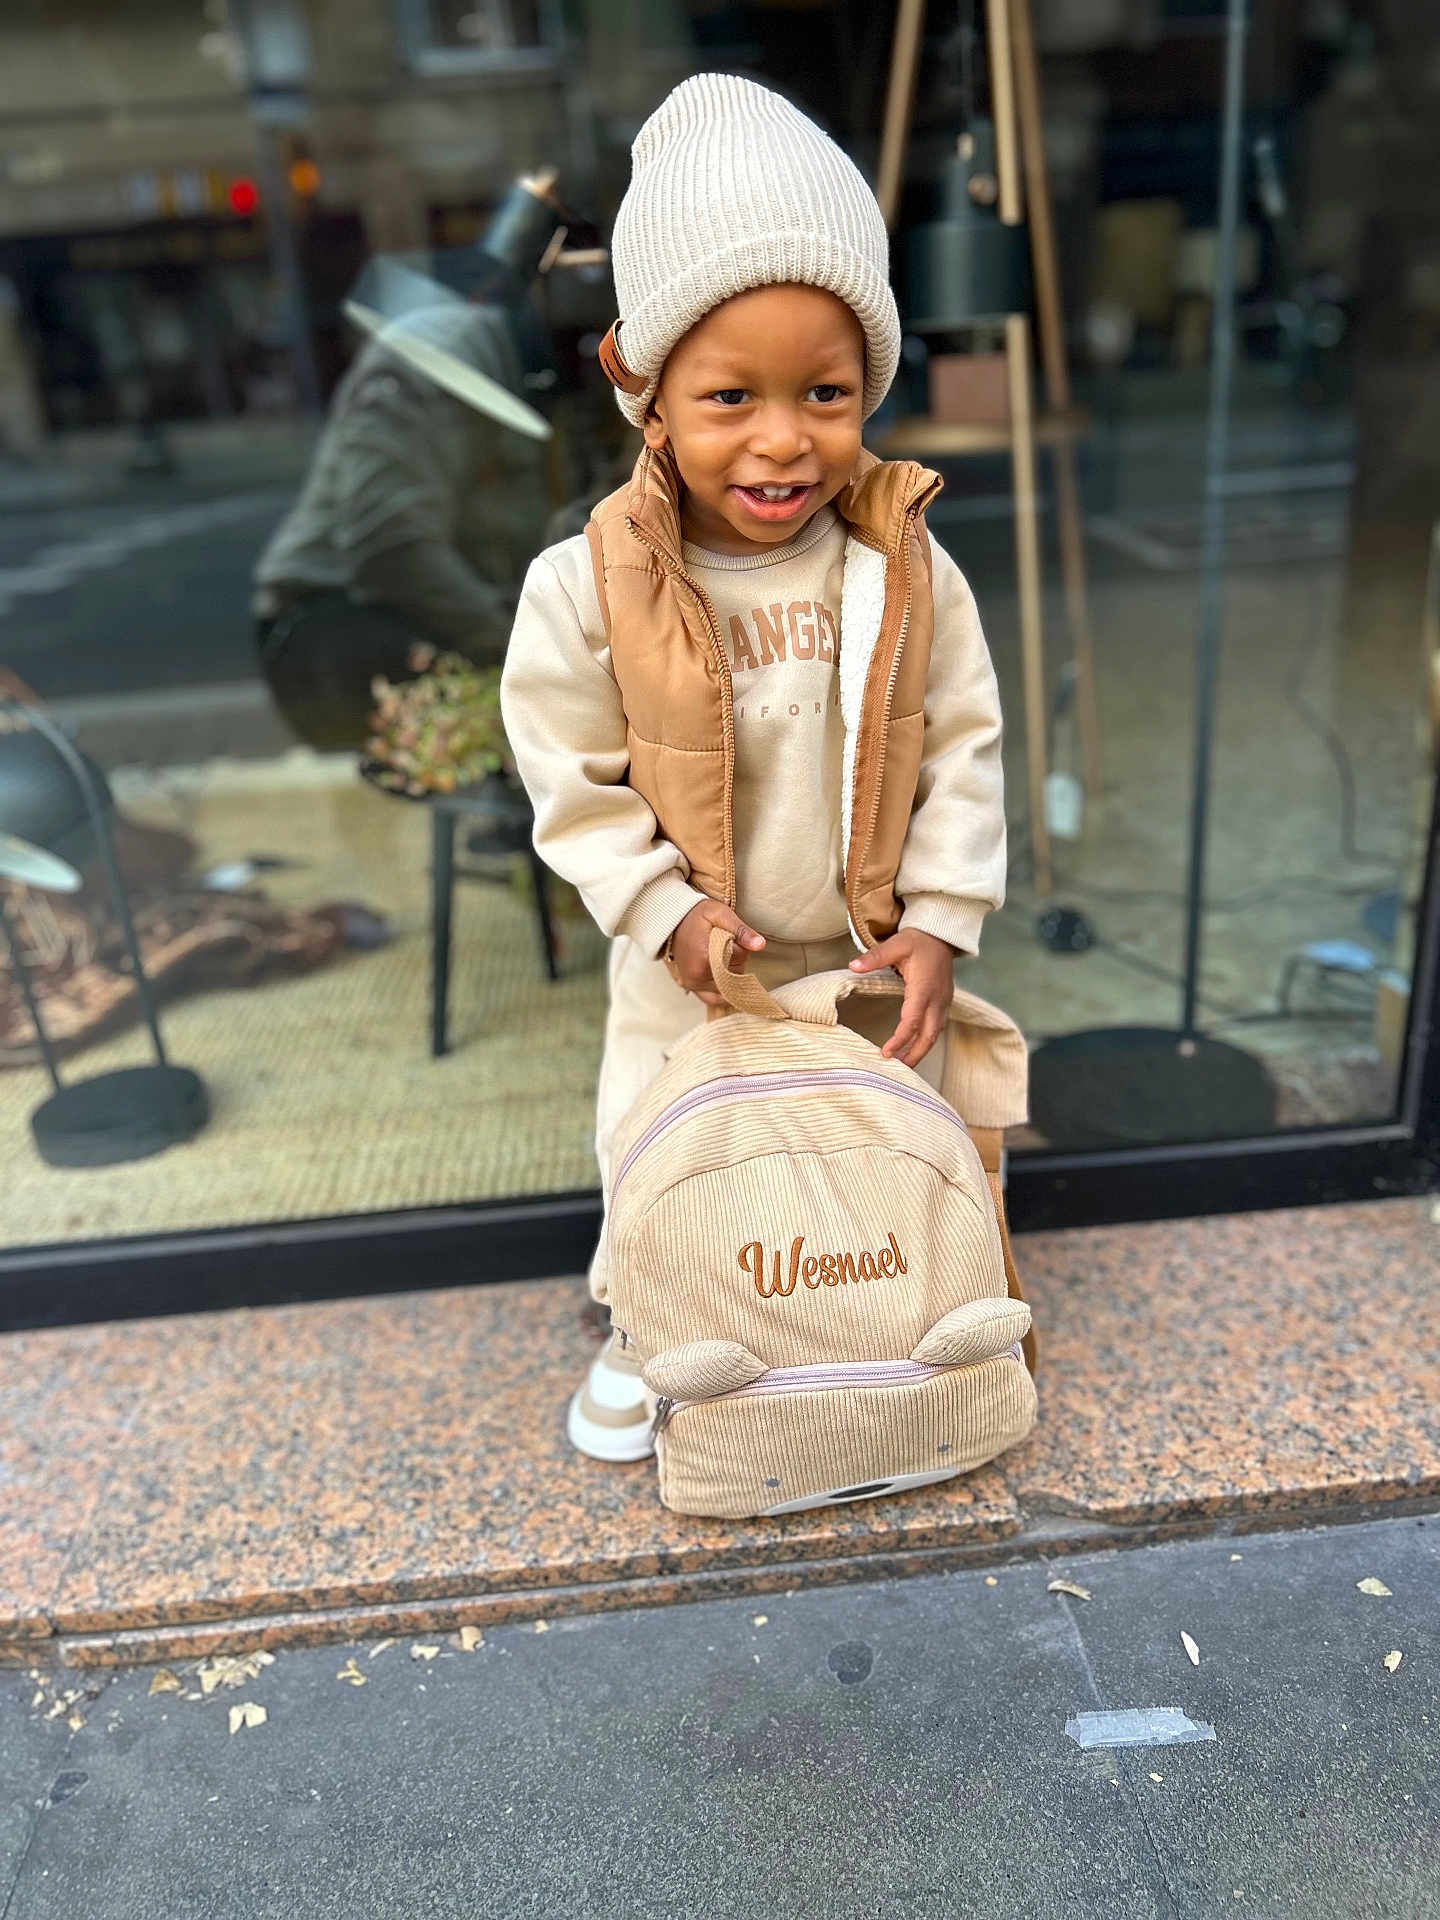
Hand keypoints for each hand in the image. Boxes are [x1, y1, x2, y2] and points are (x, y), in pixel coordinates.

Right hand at [667, 901, 765, 1006]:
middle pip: (734, 975)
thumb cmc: (697, 914)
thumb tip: (760, 945)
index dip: (740, 946)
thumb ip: (741, 930)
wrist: (673, 919)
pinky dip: (723, 990)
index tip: (730, 936)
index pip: (739, 959)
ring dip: (731, 974)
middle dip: (736, 961)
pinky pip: (713, 998)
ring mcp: (693, 984)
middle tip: (725, 944)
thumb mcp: (720, 914)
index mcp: (704, 958)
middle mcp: (697, 976)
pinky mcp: (691, 987)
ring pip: (728, 987)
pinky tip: (725, 976)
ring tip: (720, 955)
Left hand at [849, 928, 954, 1066]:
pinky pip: (936, 1027)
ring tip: (903, 1065)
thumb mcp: (896, 944)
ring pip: (934, 1034)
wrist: (942, 934)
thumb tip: (853, 966)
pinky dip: (925, 1041)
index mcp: (924, 988)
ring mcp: (943, 1002)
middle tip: (897, 1070)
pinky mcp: (944, 1002)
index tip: (885, 1053)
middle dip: (914, 1055)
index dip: (900, 1039)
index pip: (912, 1020)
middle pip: (928, 1036)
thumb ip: (875, 956)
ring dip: (920, 1051)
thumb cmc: (918, 940)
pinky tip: (914, 1048)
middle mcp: (937, 999)